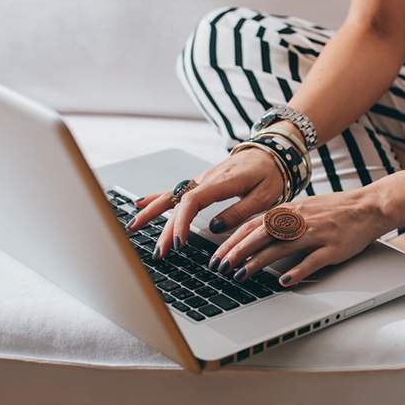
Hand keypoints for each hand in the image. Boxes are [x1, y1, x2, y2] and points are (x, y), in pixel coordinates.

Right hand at [128, 146, 284, 257]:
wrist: (270, 152)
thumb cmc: (270, 173)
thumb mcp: (265, 196)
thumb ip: (240, 211)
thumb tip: (215, 227)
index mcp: (222, 182)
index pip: (193, 201)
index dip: (183, 222)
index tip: (179, 242)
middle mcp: (207, 179)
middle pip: (179, 203)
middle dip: (166, 229)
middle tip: (159, 252)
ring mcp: (201, 179)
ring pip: (172, 196)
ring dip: (153, 213)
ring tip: (134, 228)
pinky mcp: (201, 182)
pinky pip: (175, 190)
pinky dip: (156, 197)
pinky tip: (140, 204)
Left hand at [209, 189, 386, 285]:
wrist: (367, 207)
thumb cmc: (334, 210)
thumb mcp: (302, 209)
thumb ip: (279, 221)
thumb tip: (253, 235)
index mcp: (290, 211)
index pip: (253, 225)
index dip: (232, 241)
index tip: (217, 256)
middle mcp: (299, 220)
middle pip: (261, 235)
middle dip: (237, 252)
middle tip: (221, 268)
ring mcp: (316, 234)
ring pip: (281, 247)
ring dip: (258, 262)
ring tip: (241, 275)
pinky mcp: (333, 248)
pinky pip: (312, 260)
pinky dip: (297, 271)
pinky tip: (283, 282)